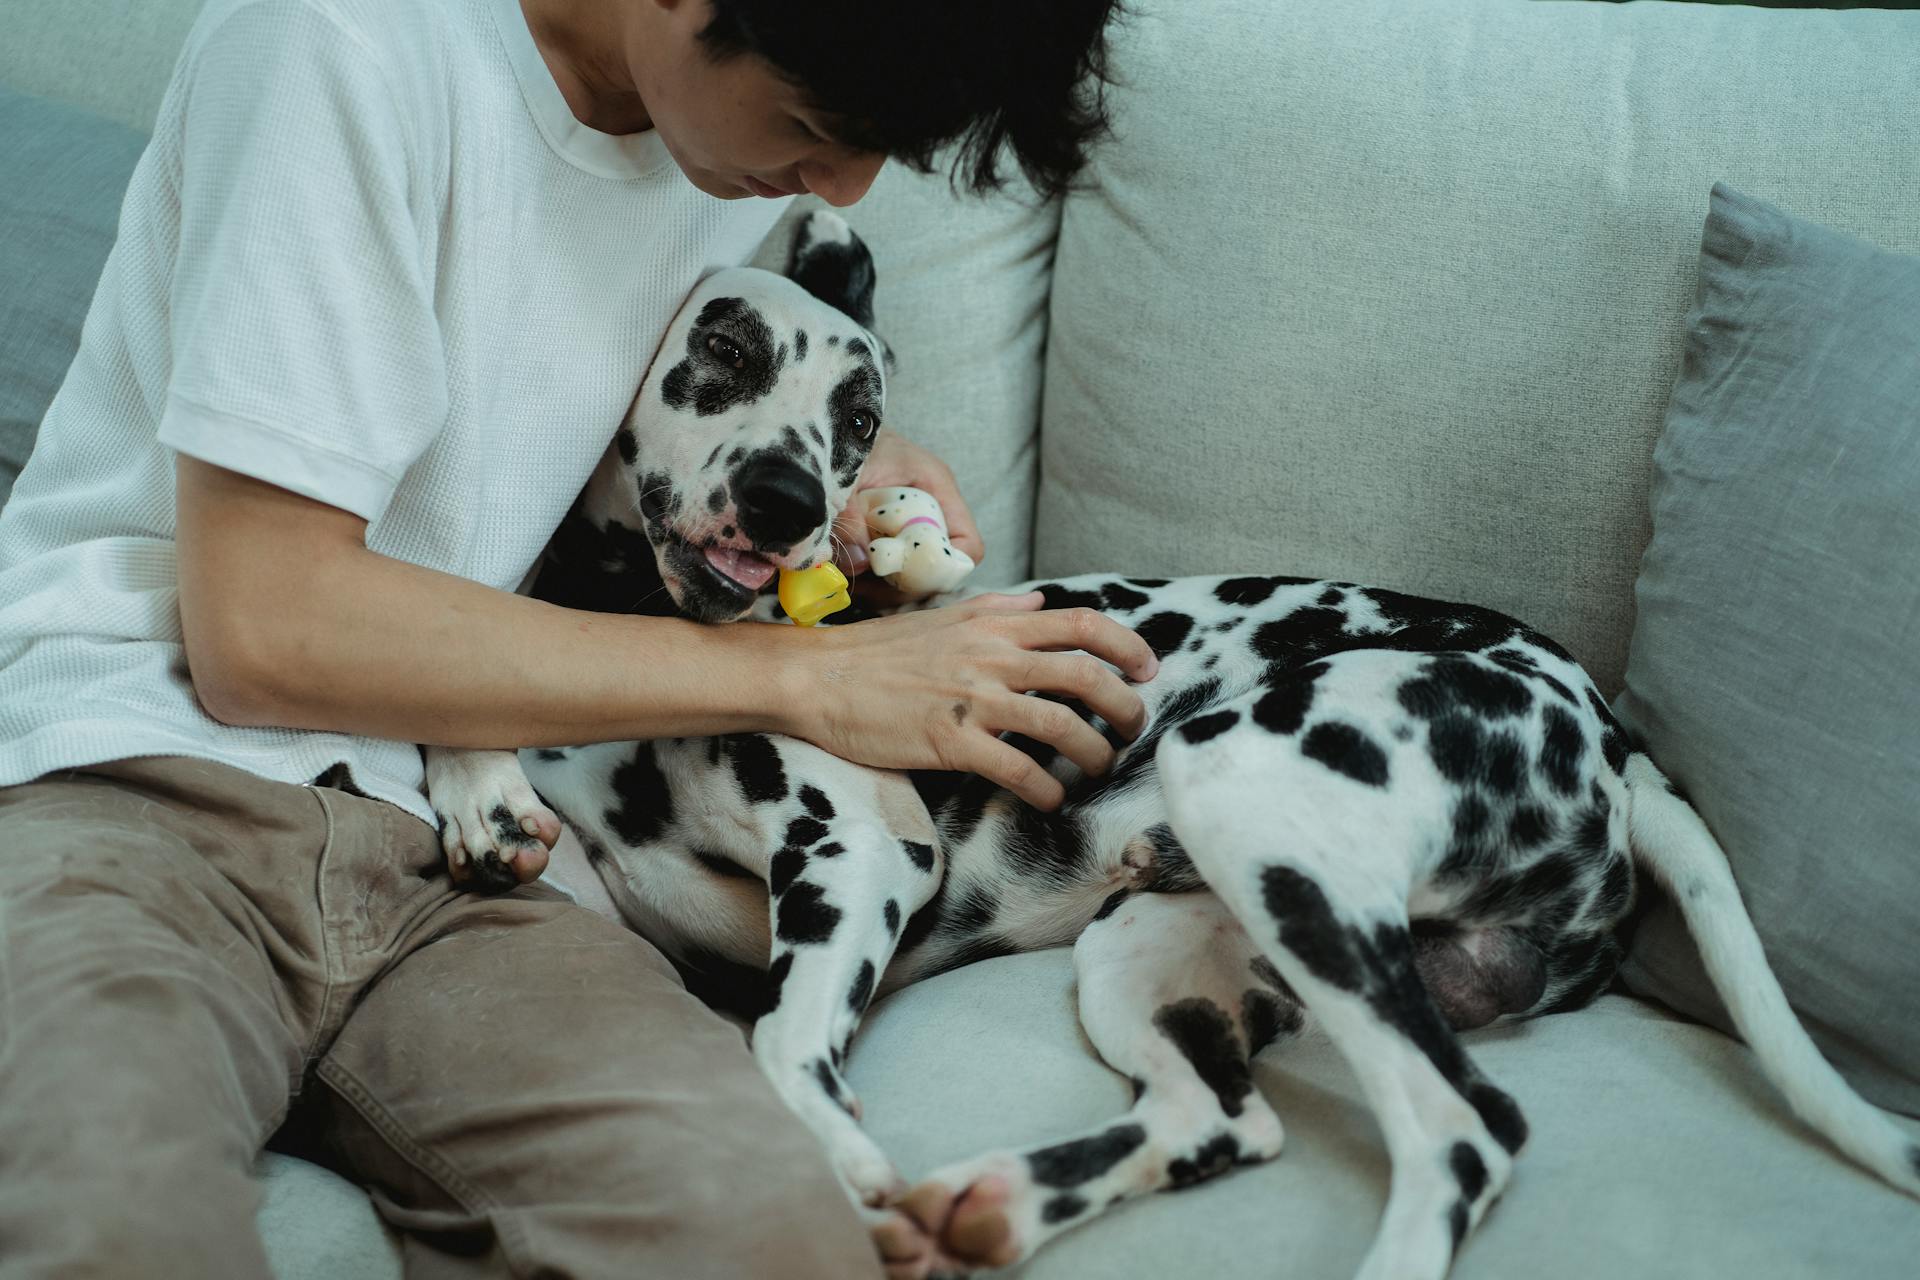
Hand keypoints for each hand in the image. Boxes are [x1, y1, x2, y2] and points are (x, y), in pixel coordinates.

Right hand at [772, 591, 1160, 810]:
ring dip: (1094, 754)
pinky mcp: (950, 741)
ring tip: (1097, 769)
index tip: (1149, 669)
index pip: (1082, 624)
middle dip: (1125, 706)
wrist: (820, 677)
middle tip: (1134, 730)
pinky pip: (1017, 769)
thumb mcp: (944, 616)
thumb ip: (998, 610)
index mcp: (995, 623)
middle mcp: (992, 655)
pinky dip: (1045, 791)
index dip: (1127, 647)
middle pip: (1087, 675)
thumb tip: (1040, 604)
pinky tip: (1050, 800)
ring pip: (1062, 724)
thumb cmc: (878, 651)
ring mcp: (973, 699)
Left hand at [832, 428, 982, 600]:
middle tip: (870, 588)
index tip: (909, 580)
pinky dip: (873, 573)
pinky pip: (892, 560)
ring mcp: (911, 518)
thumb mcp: (846, 475)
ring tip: (853, 581)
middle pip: (940, 564)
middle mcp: (931, 505)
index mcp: (935, 485)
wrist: (830, 421)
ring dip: (886, 583)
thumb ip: (850, 517)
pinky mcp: (889, 526)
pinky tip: (850, 570)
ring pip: (915, 568)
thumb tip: (861, 564)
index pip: (967, 543)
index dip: (945, 569)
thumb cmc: (846, 436)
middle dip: (907, 583)